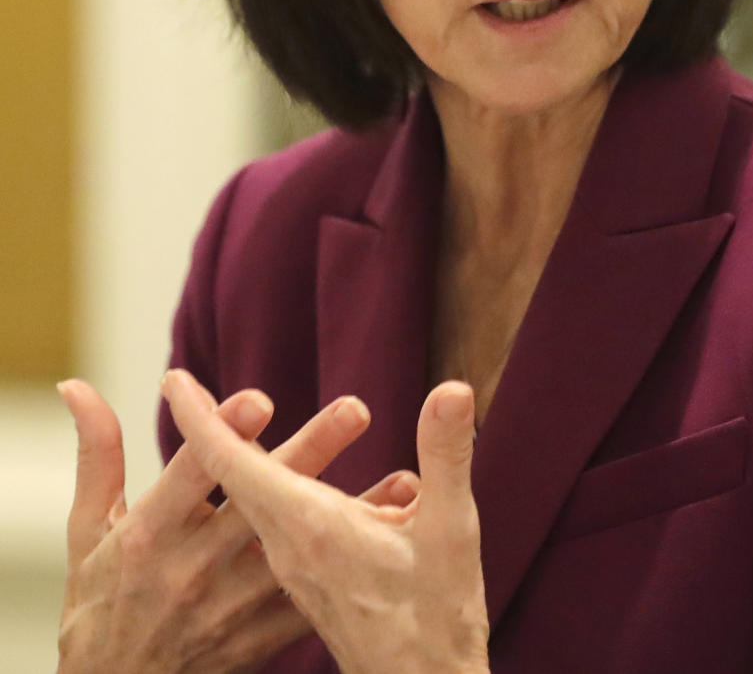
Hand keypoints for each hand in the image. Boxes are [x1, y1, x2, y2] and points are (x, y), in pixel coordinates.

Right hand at [57, 379, 418, 672]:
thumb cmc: (99, 599)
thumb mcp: (87, 529)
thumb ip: (96, 453)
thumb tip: (76, 384)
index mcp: (149, 535)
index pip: (191, 478)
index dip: (222, 438)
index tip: (261, 399)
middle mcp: (192, 569)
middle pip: (259, 505)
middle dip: (308, 454)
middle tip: (356, 408)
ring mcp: (230, 607)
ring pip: (301, 552)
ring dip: (355, 514)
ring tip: (406, 478)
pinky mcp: (258, 638)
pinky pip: (316, 600)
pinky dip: (356, 571)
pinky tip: (399, 535)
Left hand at [163, 369, 490, 673]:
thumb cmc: (438, 620)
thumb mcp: (451, 529)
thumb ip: (445, 453)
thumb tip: (452, 389)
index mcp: (310, 526)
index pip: (234, 461)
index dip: (201, 417)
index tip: (172, 379)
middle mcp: (289, 549)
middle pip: (237, 477)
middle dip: (227, 428)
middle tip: (204, 391)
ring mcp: (295, 573)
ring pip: (260, 503)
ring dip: (262, 460)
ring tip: (269, 424)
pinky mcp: (309, 589)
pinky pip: (282, 529)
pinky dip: (289, 492)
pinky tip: (340, 487)